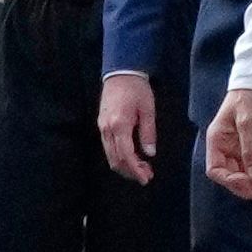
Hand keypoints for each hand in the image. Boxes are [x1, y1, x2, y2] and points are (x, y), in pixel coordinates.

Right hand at [97, 71, 165, 186]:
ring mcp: (102, 127)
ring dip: (125, 165)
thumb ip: (148, 132)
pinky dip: (119, 156)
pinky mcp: (102, 125)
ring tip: (142, 168)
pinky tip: (132, 156)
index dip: (136, 170)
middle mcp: (107, 129)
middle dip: (130, 171)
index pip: (126, 155)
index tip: (146, 178)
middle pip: (115, 159)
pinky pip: (108, 147)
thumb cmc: (137, 89)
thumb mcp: (148, 110)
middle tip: (147, 175)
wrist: (121, 73)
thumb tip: (149, 153)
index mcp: (120, 125)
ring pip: (110, 155)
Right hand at [207, 87, 251, 198]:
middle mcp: (227, 147)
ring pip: (245, 174)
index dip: (229, 179)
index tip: (245, 180)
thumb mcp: (247, 122)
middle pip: (231, 175)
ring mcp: (241, 148)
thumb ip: (250, 150)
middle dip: (245, 186)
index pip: (215, 169)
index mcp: (217, 140)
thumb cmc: (248, 96)